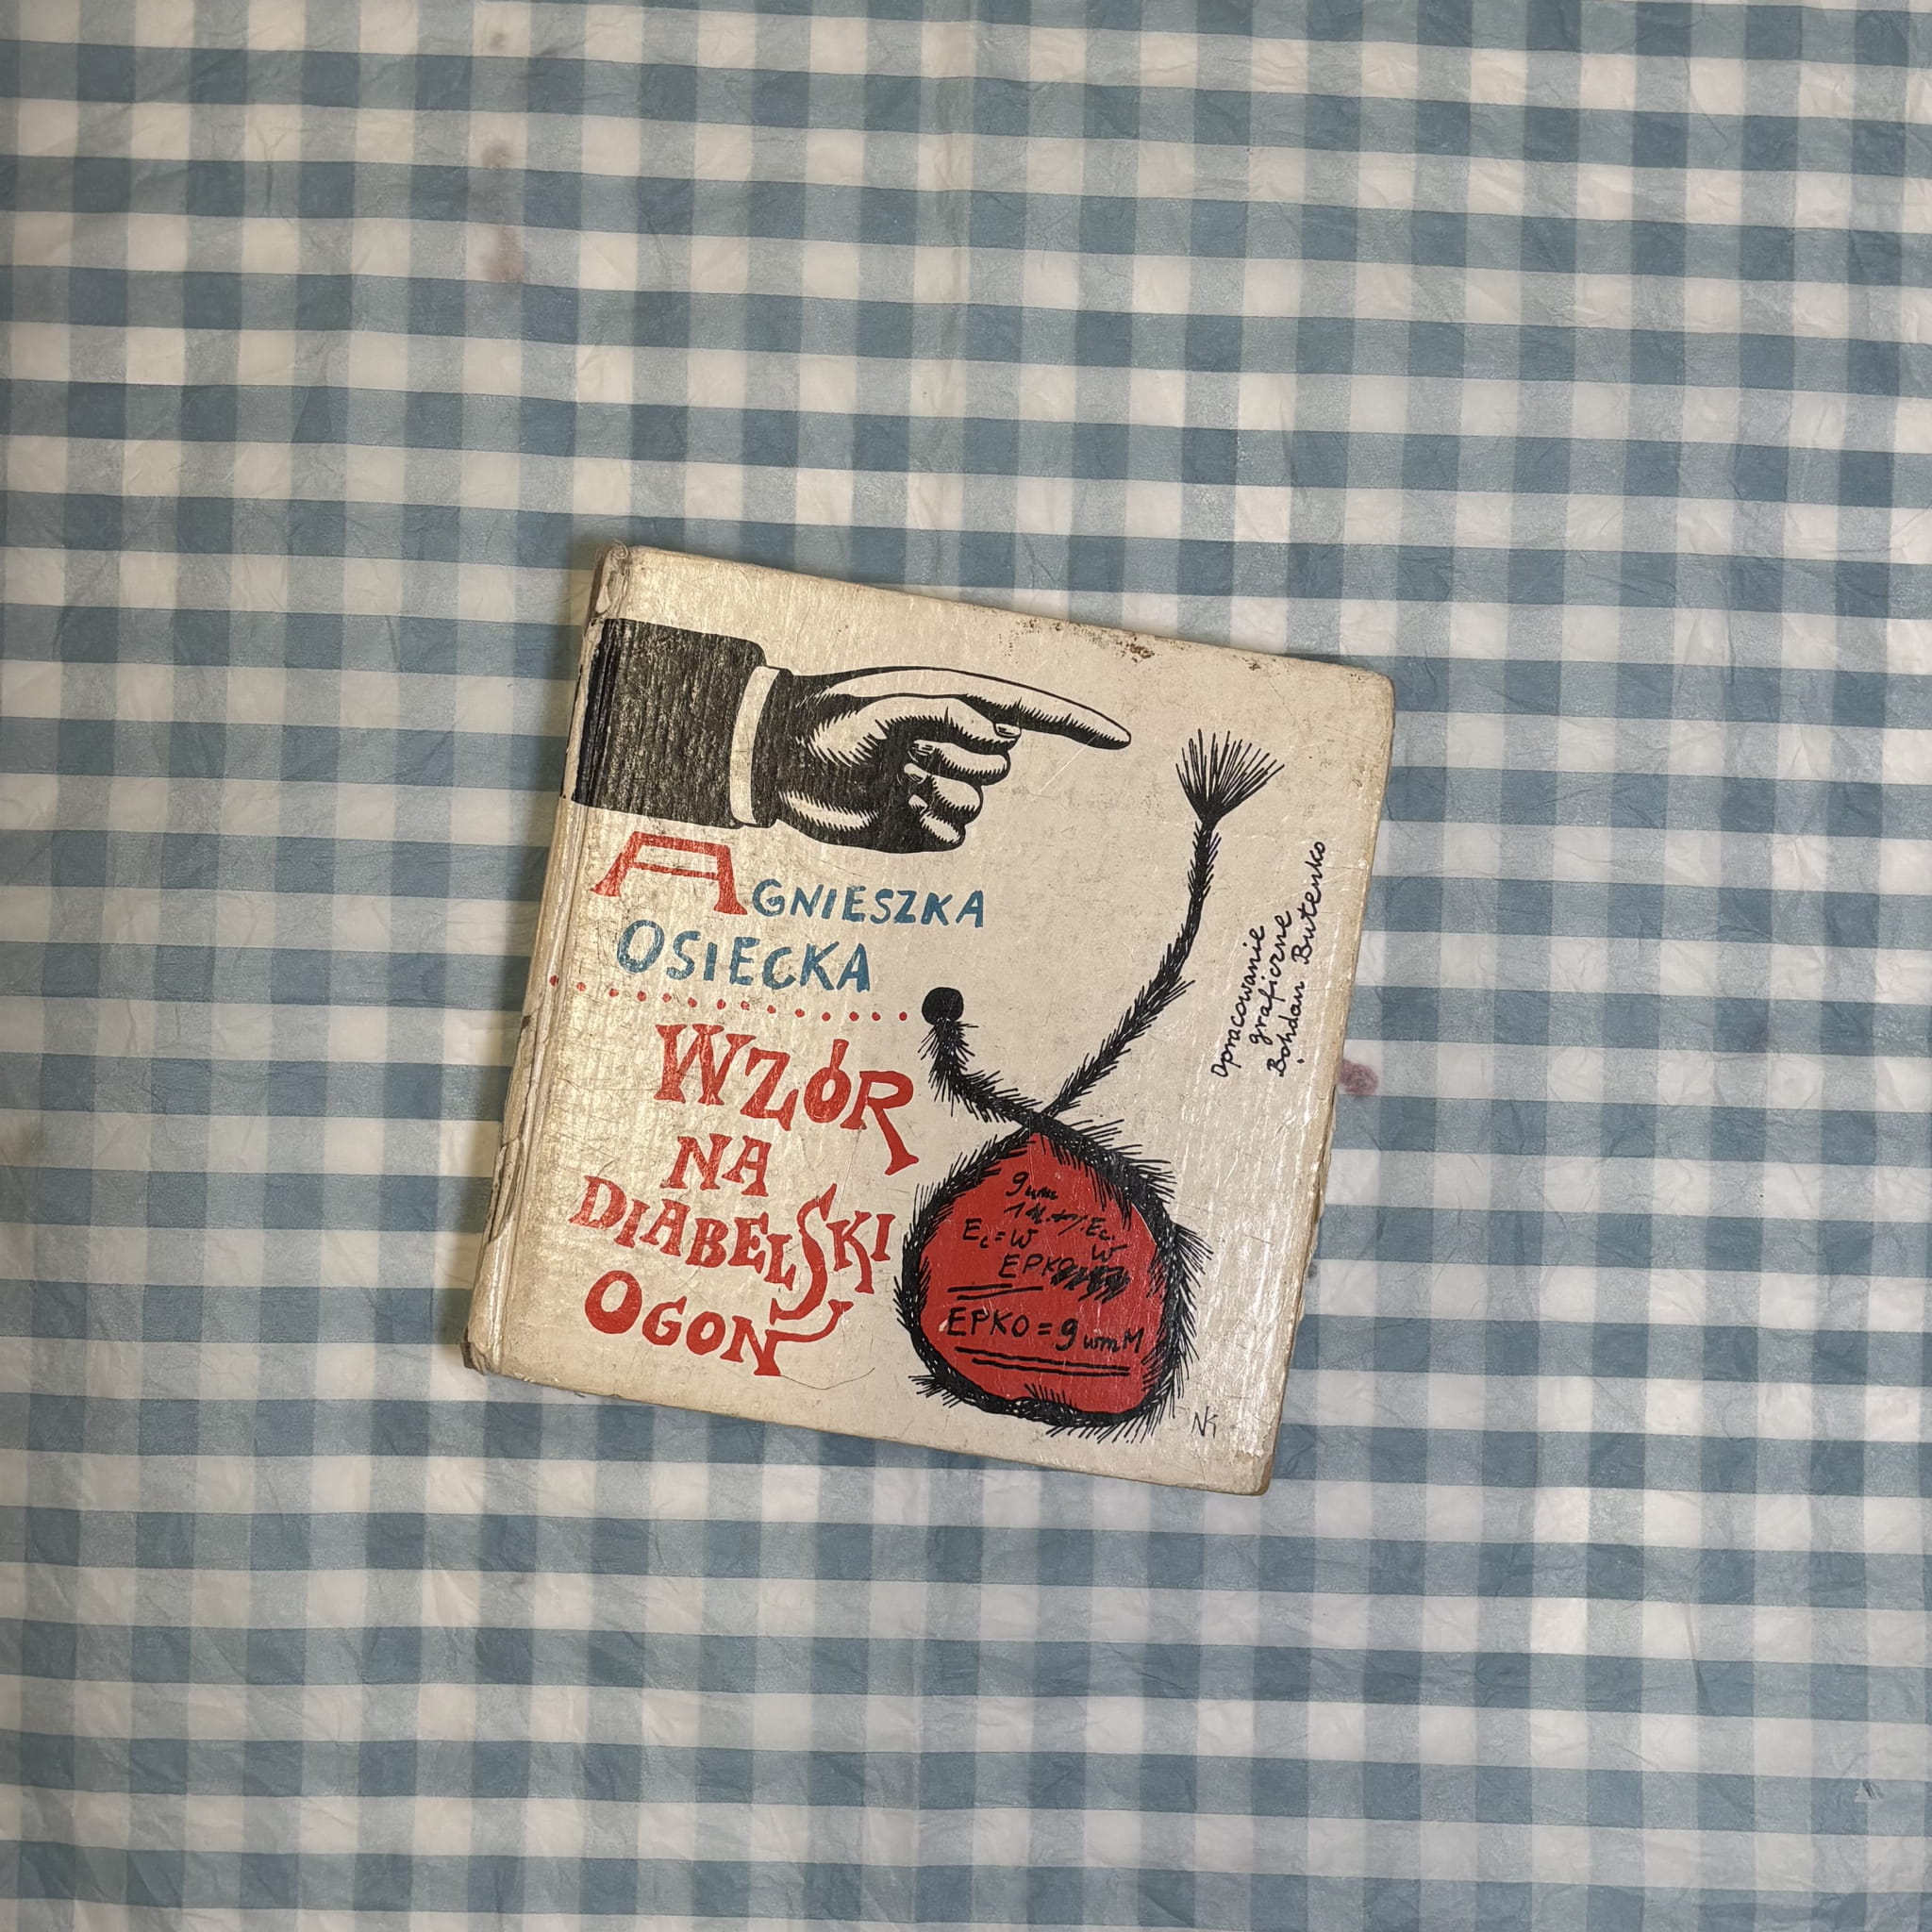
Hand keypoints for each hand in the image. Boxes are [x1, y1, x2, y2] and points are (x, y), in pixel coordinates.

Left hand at [767, 667, 1130, 852]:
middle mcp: (949, 745)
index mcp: (949, 705)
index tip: (1122, 741)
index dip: (1076, 725)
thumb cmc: (822, 725)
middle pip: (1000, 765)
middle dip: (962, 762)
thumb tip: (1000, 737)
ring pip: (978, 806)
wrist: (774, 765)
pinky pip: (954, 838)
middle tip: (907, 754)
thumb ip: (947, 713)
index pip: (1026, 713)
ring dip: (940, 797)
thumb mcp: (884, 707)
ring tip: (892, 782)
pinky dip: (931, 829)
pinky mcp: (918, 827)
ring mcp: (936, 786)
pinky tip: (896, 811)